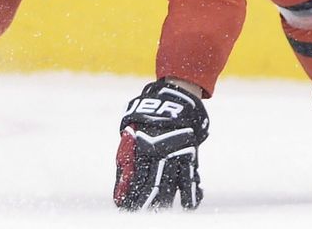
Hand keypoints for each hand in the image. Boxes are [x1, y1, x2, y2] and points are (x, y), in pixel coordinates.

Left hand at [113, 80, 208, 210]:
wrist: (175, 96)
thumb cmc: (148, 115)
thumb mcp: (131, 129)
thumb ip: (126, 155)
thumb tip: (120, 183)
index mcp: (141, 145)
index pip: (134, 178)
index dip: (129, 196)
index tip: (124, 209)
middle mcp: (159, 152)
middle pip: (152, 185)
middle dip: (146, 203)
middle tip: (141, 215)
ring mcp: (176, 153)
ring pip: (170, 184)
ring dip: (165, 201)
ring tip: (161, 213)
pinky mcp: (190, 153)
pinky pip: (190, 177)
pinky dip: (190, 193)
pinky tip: (189, 206)